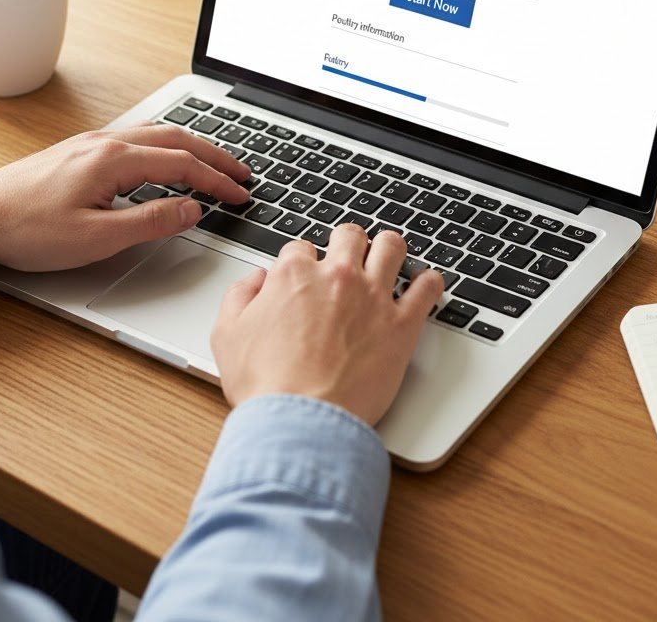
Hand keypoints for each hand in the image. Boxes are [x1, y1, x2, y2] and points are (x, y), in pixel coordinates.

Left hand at [0, 124, 250, 270]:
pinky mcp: (82, 150)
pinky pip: (139, 137)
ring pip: (159, 133)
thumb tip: (191, 210)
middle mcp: (107, 142)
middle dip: (216, 156)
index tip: (240, 195)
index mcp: (115, 160)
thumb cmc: (28, 230)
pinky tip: (168, 157)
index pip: (183, 164)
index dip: (217, 181)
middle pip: (178, 139)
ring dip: (193, 146)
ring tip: (215, 162)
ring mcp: (94, 142)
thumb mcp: (97, 238)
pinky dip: (168, 145)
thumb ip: (151, 221)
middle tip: (242, 173)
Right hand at [211, 225, 443, 425]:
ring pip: (391, 247)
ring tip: (388, 260)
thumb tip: (256, 280)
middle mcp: (337, 276)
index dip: (302, 262)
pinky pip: (427, 287)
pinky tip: (424, 285)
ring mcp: (373, 297)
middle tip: (349, 261)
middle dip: (347, 244)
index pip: (301, 248)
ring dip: (389, 250)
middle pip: (350, 236)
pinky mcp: (402, 324)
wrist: (300, 421)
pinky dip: (429, 282)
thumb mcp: (227, 335)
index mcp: (294, 275)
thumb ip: (239, 296)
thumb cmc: (266, 386)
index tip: (307, 277)